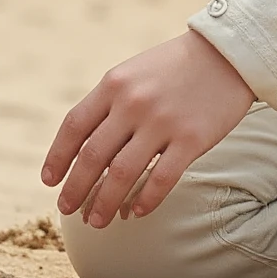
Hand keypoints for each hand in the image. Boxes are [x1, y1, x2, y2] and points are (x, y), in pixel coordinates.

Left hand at [43, 31, 256, 228]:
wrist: (226, 55)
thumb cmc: (174, 68)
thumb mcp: (132, 74)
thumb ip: (108, 104)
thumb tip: (84, 149)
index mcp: (113, 85)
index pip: (74, 126)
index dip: (58, 157)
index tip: (49, 181)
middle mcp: (132, 103)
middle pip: (93, 156)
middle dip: (76, 188)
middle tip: (66, 210)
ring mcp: (162, 122)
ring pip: (122, 173)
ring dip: (105, 202)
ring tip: (97, 223)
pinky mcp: (192, 139)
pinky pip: (162, 178)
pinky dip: (146, 199)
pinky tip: (137, 213)